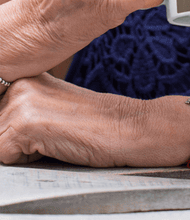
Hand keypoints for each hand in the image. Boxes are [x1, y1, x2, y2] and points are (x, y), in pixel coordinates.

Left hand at [0, 74, 183, 166]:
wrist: (124, 126)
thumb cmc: (92, 125)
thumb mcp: (50, 110)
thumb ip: (22, 114)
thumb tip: (3, 133)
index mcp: (25, 78)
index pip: (0, 117)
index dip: (14, 134)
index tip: (40, 132)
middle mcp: (20, 83)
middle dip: (13, 145)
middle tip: (50, 137)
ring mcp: (21, 101)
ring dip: (19, 154)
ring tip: (52, 140)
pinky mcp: (24, 123)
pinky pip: (3, 158)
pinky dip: (25, 163)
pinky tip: (54, 145)